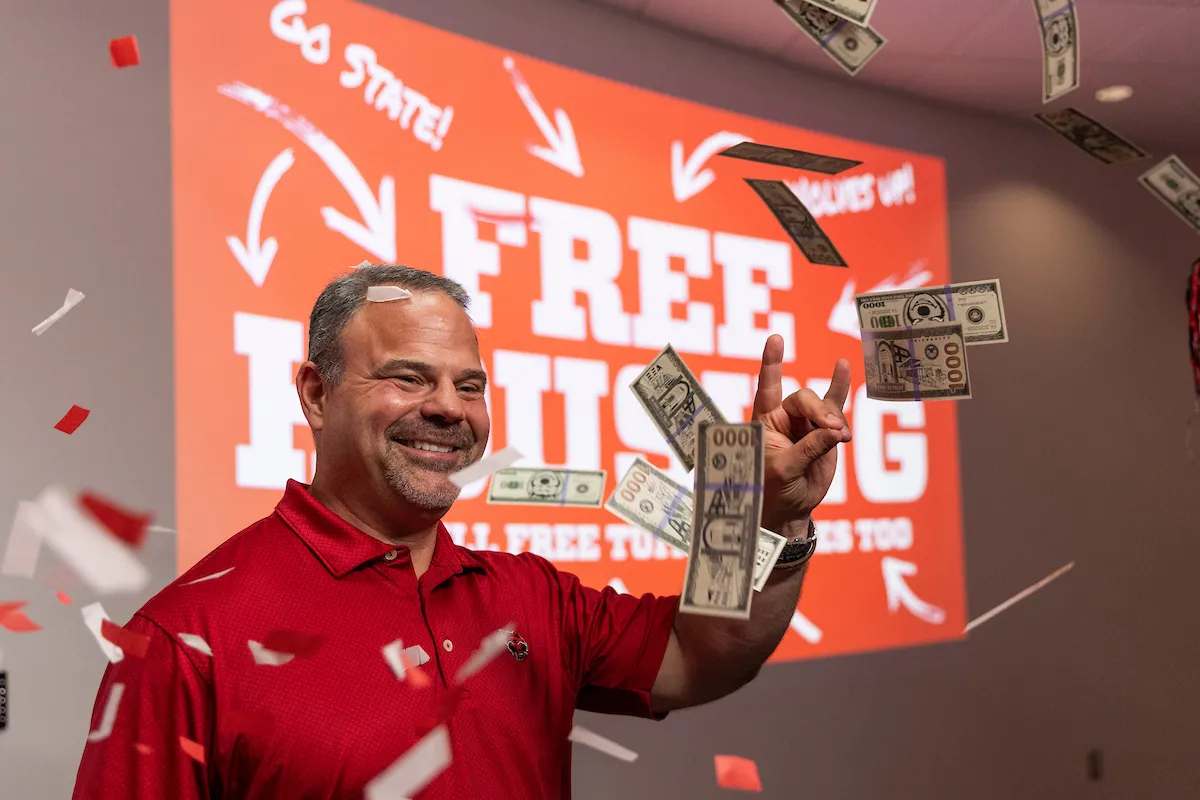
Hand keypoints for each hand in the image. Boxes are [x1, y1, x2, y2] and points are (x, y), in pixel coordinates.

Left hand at [752, 334, 851, 532]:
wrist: (790, 508)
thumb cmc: (774, 490)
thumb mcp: (784, 470)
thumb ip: (807, 449)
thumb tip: (833, 432)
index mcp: (764, 422)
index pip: (766, 388)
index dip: (771, 364)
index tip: (775, 339)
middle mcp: (783, 417)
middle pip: (803, 399)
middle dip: (819, 412)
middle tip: (833, 431)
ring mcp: (806, 422)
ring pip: (824, 407)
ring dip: (834, 421)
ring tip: (841, 439)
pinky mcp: (825, 431)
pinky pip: (835, 404)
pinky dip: (840, 387)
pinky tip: (843, 366)